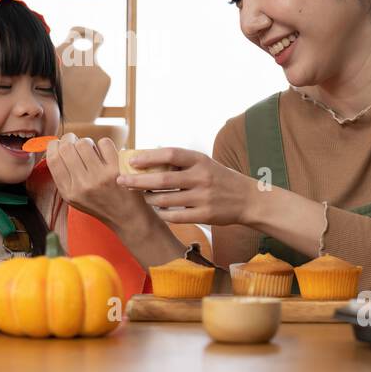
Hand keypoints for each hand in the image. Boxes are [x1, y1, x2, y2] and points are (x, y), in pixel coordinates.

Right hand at [45, 133, 148, 227]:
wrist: (127, 216)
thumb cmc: (99, 203)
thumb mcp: (74, 198)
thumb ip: (64, 177)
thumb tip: (56, 148)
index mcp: (69, 192)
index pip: (53, 160)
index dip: (53, 146)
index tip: (58, 143)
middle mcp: (83, 185)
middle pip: (66, 148)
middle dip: (69, 139)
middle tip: (74, 140)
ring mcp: (100, 177)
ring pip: (84, 143)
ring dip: (86, 142)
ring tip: (91, 149)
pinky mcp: (117, 170)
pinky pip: (104, 143)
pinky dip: (103, 144)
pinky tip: (105, 154)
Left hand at [115, 147, 256, 225]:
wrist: (248, 199)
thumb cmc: (219, 178)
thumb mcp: (204, 163)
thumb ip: (180, 162)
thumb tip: (146, 157)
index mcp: (200, 160)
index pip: (170, 154)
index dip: (149, 157)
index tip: (131, 161)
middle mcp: (201, 177)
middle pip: (163, 180)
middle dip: (138, 181)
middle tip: (122, 181)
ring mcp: (203, 197)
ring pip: (166, 200)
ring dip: (149, 199)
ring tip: (142, 197)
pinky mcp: (205, 215)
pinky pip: (175, 216)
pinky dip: (162, 214)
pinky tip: (157, 211)